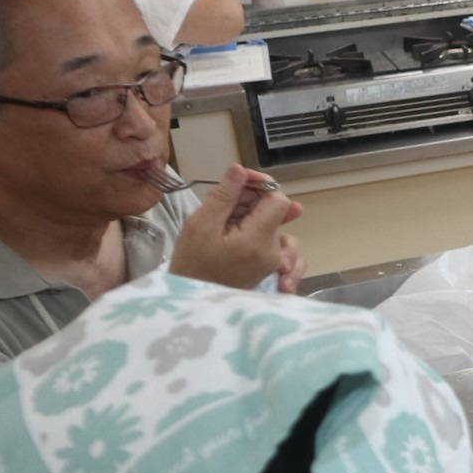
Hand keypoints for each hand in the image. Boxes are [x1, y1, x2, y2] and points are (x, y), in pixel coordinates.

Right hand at [167, 166, 303, 290]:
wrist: (192, 303)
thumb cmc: (192, 264)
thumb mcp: (200, 225)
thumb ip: (224, 196)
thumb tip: (240, 169)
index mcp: (259, 240)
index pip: (278, 200)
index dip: (261, 186)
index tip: (238, 184)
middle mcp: (274, 252)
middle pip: (276, 212)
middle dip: (252, 203)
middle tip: (222, 208)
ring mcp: (275, 263)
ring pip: (276, 227)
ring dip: (255, 218)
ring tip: (227, 224)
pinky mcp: (271, 269)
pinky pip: (280, 246)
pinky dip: (263, 235)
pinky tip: (242, 233)